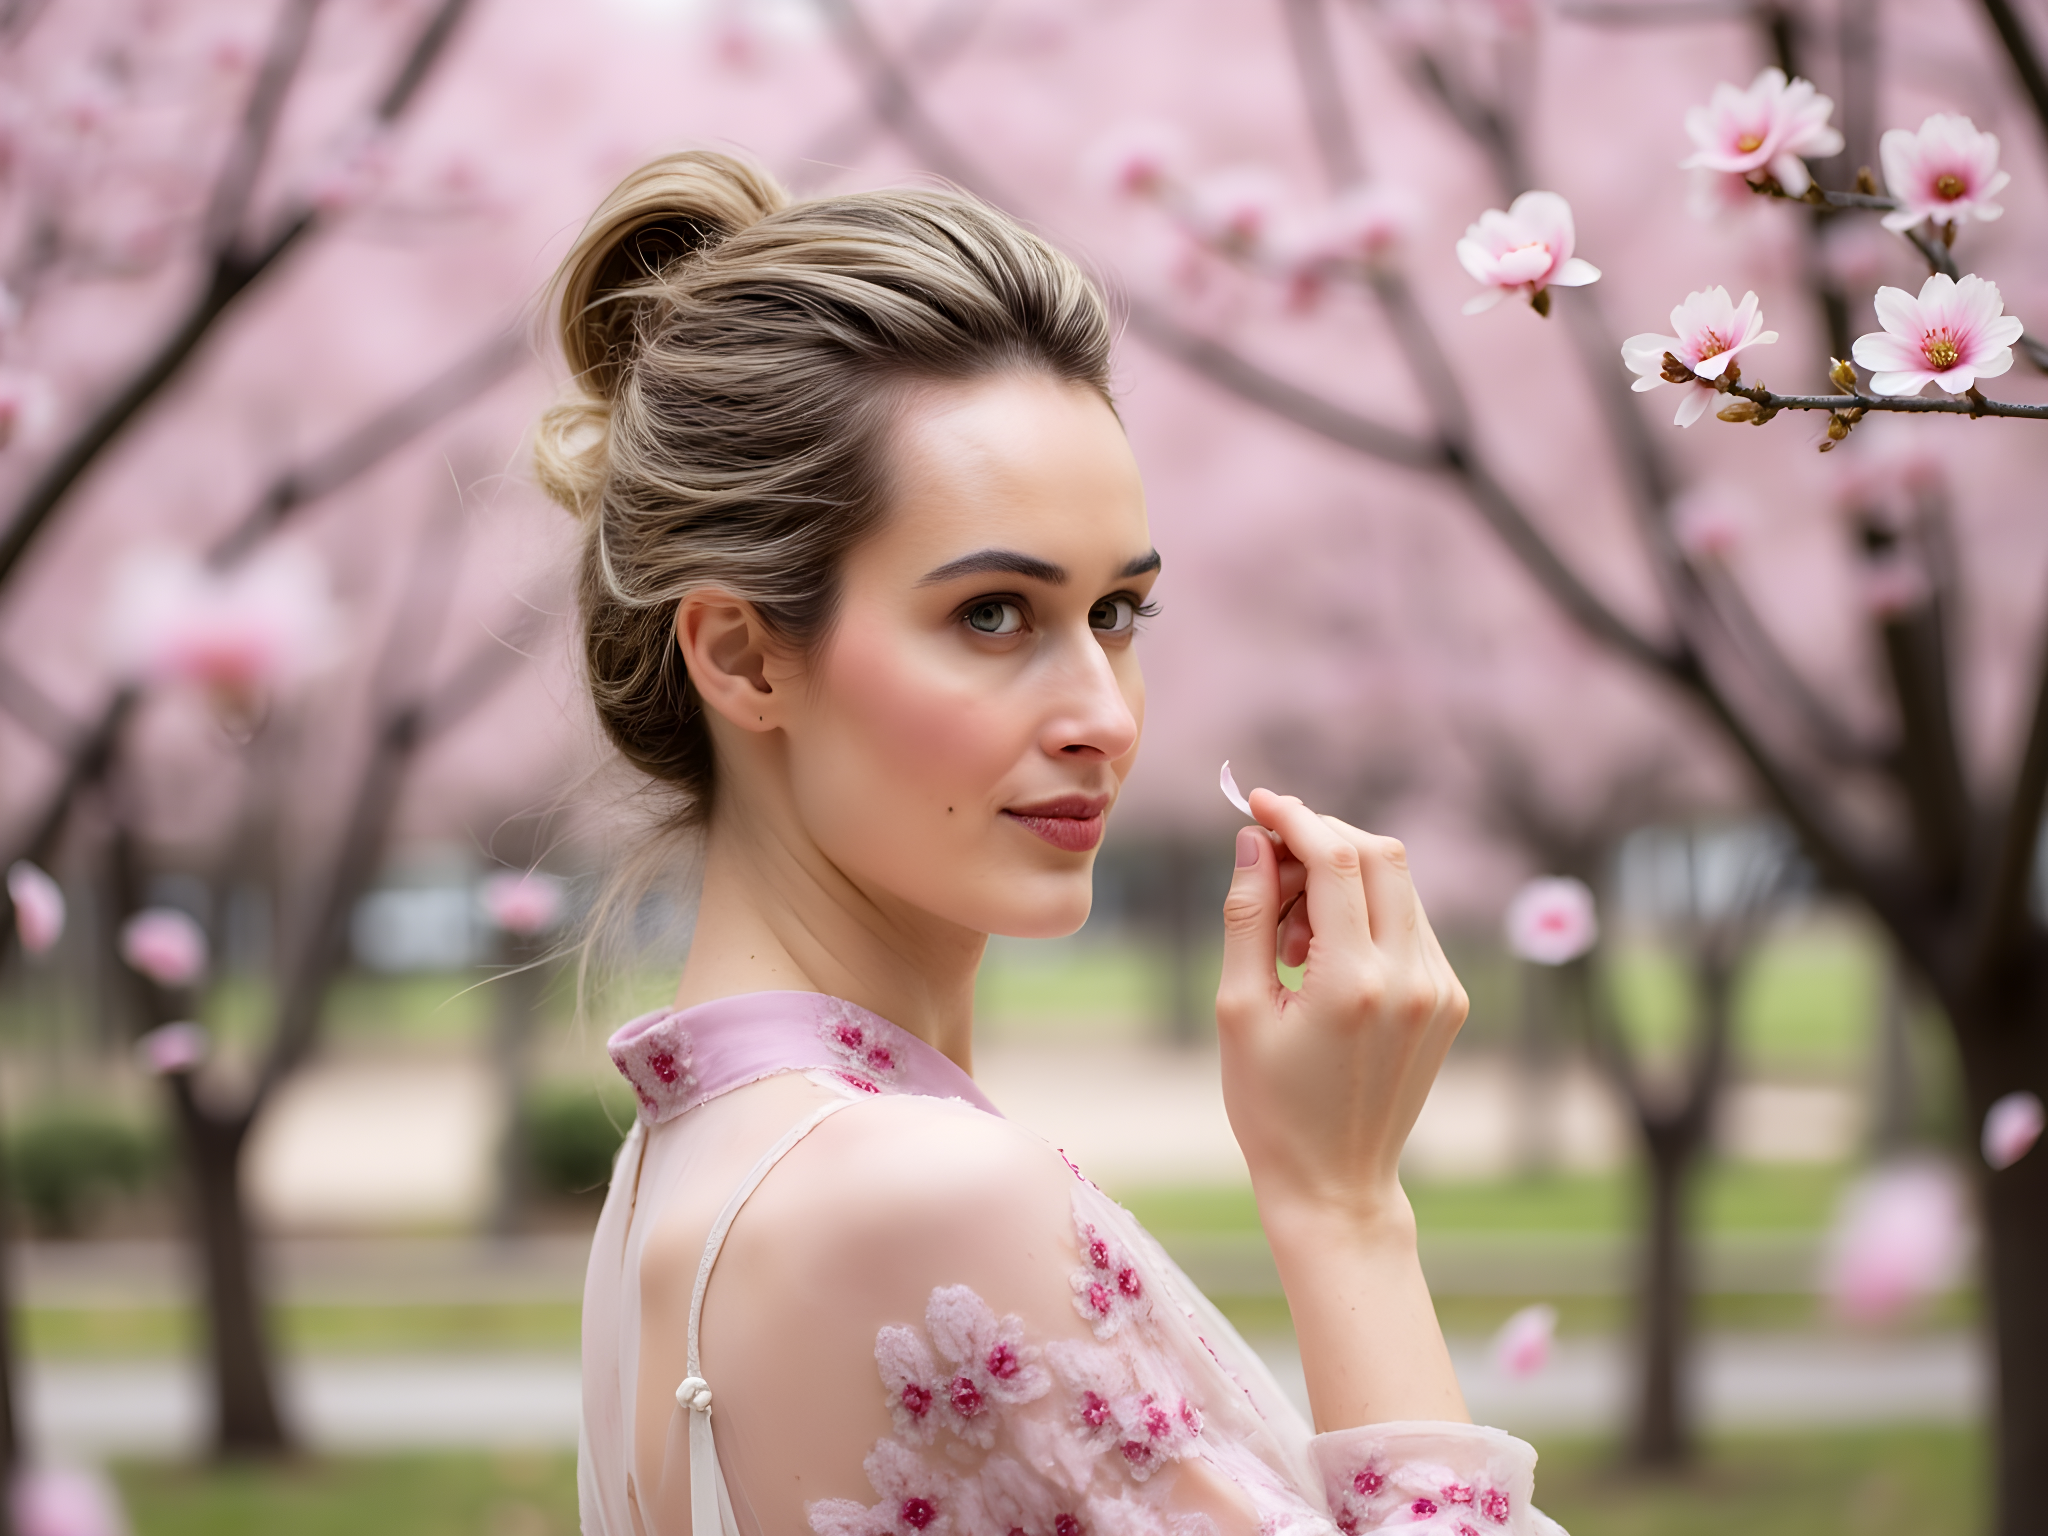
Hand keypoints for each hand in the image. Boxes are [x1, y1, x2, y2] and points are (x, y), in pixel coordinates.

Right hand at [1215, 789, 1468, 1237]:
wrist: (1335, 1182)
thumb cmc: (1271, 1105)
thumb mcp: (1238, 1009)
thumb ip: (1247, 915)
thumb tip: (1254, 841)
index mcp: (1354, 983)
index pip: (1336, 859)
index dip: (1295, 817)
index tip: (1256, 803)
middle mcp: (1412, 978)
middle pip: (1379, 855)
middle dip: (1320, 837)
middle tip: (1268, 861)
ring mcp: (1441, 988)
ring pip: (1399, 884)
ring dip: (1341, 877)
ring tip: (1288, 933)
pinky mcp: (1451, 1000)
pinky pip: (1410, 923)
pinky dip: (1365, 913)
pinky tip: (1322, 958)